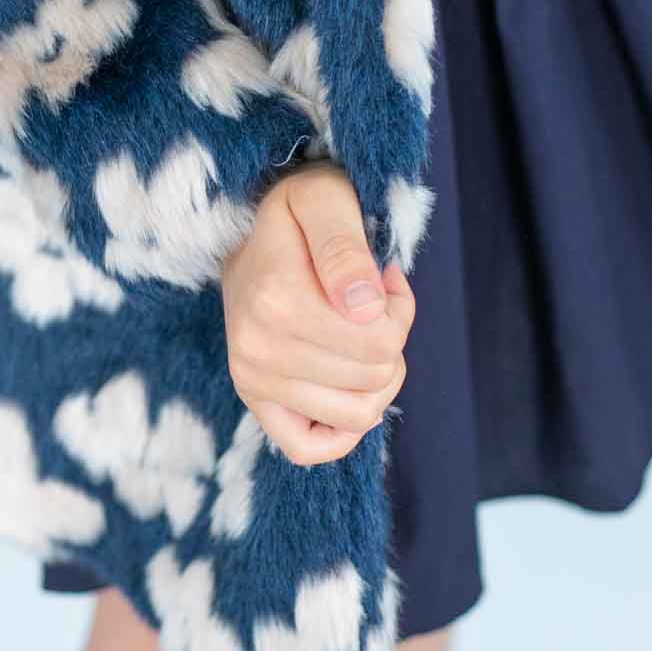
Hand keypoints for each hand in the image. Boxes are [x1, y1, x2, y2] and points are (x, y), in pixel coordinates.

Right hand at [221, 162, 415, 466]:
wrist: (254, 230)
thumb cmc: (302, 211)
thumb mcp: (325, 201)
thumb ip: (345, 248)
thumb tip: (365, 308)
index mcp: (276, 300)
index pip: (381, 340)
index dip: (399, 310)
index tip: (383, 278)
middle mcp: (257, 349)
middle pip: (375, 378)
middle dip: (391, 340)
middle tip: (374, 305)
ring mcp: (252, 380)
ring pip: (358, 415)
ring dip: (377, 381)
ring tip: (363, 339)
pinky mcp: (254, 400)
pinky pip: (309, 449)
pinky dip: (342, 430)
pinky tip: (347, 389)